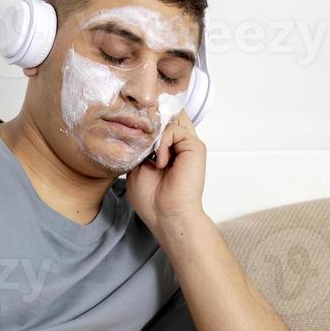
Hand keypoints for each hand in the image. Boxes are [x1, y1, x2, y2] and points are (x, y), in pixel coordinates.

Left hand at [125, 109, 206, 235]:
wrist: (166, 214)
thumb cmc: (151, 199)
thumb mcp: (137, 165)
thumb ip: (141, 145)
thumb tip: (142, 126)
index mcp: (168, 150)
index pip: (161, 123)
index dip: (148, 120)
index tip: (134, 125)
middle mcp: (180, 146)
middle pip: (169, 116)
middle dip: (152, 120)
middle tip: (142, 137)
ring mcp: (188, 145)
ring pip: (170, 120)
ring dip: (155, 134)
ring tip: (152, 157)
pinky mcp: (195, 147)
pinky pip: (174, 129)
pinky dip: (162, 142)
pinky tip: (161, 163)